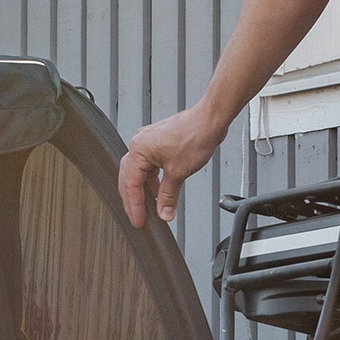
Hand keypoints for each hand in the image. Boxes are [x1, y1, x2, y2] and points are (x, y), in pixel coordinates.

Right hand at [118, 104, 225, 227]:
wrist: (210, 119)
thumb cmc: (195, 135)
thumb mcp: (179, 173)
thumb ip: (168, 196)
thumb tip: (164, 212)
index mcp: (138, 150)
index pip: (131, 185)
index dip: (135, 206)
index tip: (139, 220)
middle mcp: (139, 144)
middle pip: (129, 179)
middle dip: (134, 200)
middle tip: (139, 218)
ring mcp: (148, 142)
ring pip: (139, 173)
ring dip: (144, 191)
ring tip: (150, 207)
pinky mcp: (157, 143)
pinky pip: (148, 166)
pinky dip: (152, 180)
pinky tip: (159, 191)